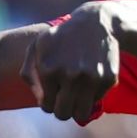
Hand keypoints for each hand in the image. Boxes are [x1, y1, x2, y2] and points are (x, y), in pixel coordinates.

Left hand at [21, 4, 119, 122]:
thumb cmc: (62, 37)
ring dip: (78, 108)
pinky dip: (94, 94)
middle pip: (63, 114)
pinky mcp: (108, 79)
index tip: (55, 95)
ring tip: (78, 96)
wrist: (97, 23)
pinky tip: (91, 78)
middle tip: (66, 99)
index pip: (47, 106)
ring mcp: (90, 78)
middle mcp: (69, 75)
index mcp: (48, 69)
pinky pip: (97, 100)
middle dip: (63, 109)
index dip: (50, 103)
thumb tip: (39, 99)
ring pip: (81, 114)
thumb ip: (29, 73)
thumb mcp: (38, 46)